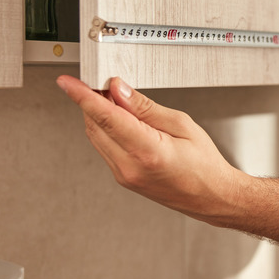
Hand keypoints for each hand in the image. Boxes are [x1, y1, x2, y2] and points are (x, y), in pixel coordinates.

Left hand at [56, 75, 242, 220]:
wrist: (210, 197)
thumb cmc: (204, 165)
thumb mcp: (181, 124)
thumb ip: (145, 107)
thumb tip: (119, 90)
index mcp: (147, 151)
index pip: (105, 117)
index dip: (82, 96)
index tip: (67, 83)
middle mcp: (129, 166)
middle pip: (94, 124)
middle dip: (93, 99)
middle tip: (104, 81)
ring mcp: (123, 175)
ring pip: (96, 136)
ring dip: (98, 114)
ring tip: (117, 99)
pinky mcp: (122, 178)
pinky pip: (104, 147)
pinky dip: (106, 129)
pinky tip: (121, 119)